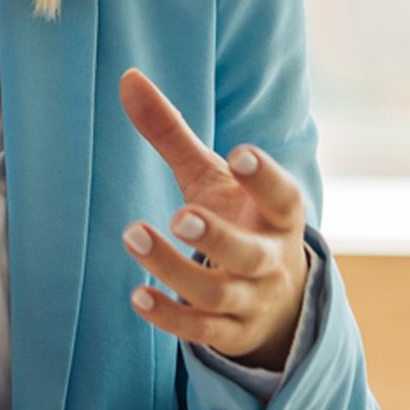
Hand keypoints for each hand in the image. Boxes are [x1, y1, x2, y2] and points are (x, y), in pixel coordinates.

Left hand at [118, 68, 311, 370]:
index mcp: (279, 215)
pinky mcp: (229, 333)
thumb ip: (172, 133)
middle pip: (249, 253)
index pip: (282, 196)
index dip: (265, 177)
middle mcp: (270, 259)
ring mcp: (251, 300)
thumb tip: (127, 77)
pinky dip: (170, 316)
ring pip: (218, 294)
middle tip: (180, 215)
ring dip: (174, 270)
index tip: (240, 153)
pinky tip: (137, 295)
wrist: (277, 300)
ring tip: (134, 234)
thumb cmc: (239, 218)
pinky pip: (201, 332)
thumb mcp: (210, 177)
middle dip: (216, 237)